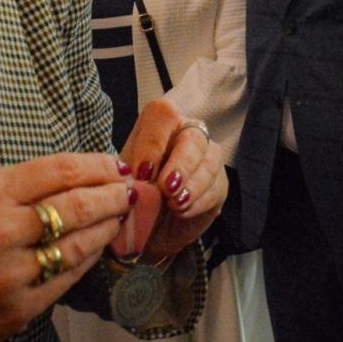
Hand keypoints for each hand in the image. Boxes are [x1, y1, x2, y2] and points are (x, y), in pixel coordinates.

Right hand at [0, 152, 133, 341]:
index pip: (59, 170)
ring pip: (80, 242)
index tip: (116, 164)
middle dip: (113, 194)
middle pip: (77, 203)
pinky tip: (100, 246)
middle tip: (132, 189)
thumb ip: (17, 190)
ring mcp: (12, 273)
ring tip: (122, 214)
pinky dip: (89, 258)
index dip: (97, 165)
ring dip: (108, 226)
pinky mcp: (21, 309)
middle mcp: (0, 229)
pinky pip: (69, 277)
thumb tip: (77, 175)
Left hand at [119, 98, 227, 262]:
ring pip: (210, 161)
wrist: (147, 226)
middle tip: (166, 189)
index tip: (143, 173)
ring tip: (174, 205)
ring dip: (192, 186)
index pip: (163, 115)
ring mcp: (207, 155)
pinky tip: (182, 212)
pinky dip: (199, 201)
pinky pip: (217, 186)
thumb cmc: (132, 195)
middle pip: (193, 138)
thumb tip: (139, 180)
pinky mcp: (219, 181)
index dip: (154, 143)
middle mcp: (187, 133)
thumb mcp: (123, 183)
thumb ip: (128, 178)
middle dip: (181, 165)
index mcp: (158, 125)